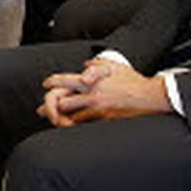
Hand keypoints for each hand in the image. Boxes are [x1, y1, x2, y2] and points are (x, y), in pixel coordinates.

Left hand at [36, 60, 168, 125]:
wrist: (149, 96)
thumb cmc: (133, 80)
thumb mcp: (114, 65)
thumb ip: (97, 64)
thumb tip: (86, 63)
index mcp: (92, 79)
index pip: (65, 80)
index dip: (52, 82)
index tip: (46, 85)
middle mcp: (92, 94)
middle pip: (62, 101)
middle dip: (50, 106)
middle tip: (42, 110)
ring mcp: (97, 108)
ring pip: (71, 115)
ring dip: (60, 118)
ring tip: (52, 120)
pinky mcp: (104, 119)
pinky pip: (84, 124)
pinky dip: (75, 125)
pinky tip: (70, 127)